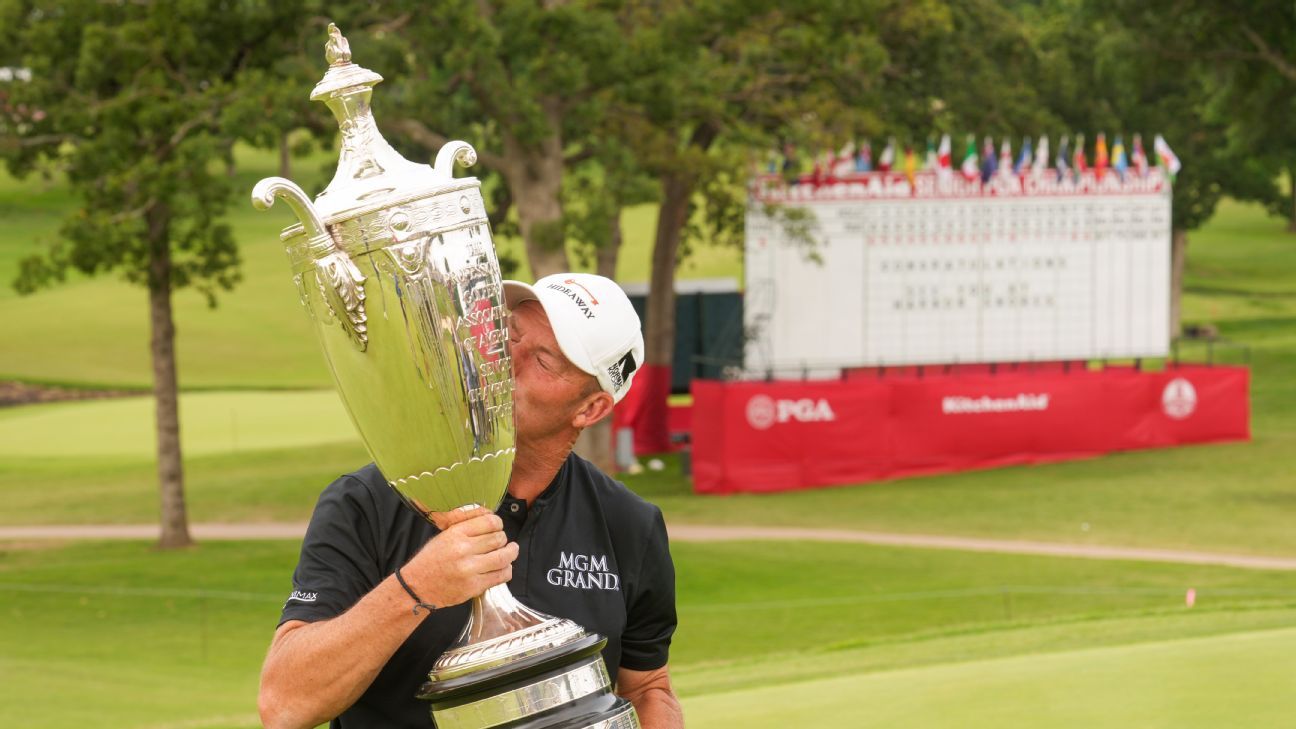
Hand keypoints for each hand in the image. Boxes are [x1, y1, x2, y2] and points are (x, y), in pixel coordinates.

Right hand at [402, 507, 517, 607]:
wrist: (417, 587)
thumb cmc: (430, 561)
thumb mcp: (443, 536)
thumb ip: (466, 527)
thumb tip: (490, 519)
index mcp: (455, 534)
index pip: (490, 522)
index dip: (498, 523)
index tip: (498, 526)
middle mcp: (463, 550)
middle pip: (499, 539)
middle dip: (503, 539)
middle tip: (502, 541)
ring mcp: (470, 569)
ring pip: (503, 557)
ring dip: (511, 553)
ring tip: (511, 551)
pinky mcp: (474, 586)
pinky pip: (501, 576)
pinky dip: (507, 570)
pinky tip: (504, 567)